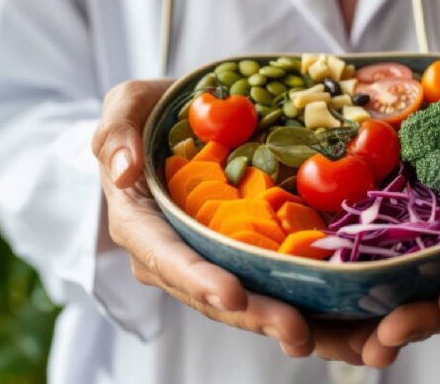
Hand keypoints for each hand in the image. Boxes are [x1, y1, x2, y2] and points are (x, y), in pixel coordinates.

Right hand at [91, 80, 312, 355]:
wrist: (180, 122)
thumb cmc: (151, 113)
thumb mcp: (128, 104)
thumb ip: (116, 131)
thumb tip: (123, 171)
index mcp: (138, 222)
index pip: (165, 257)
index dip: (197, 278)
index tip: (231, 294)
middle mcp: (168, 254)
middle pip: (208, 293)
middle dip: (250, 314)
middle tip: (294, 331)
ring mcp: (203, 260)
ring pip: (236, 301)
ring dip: (272, 320)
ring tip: (310, 336)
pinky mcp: (233, 257)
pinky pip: (259, 285)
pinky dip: (289, 301)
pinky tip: (323, 319)